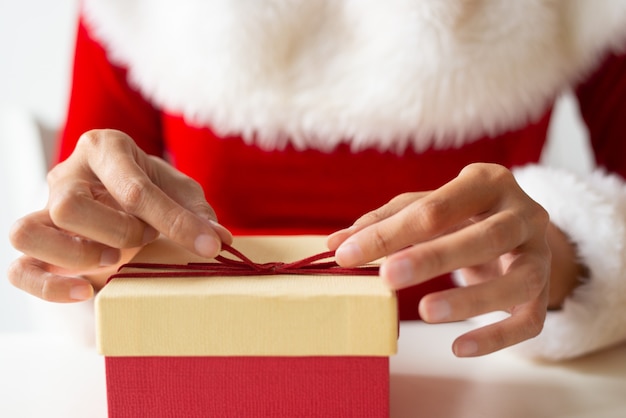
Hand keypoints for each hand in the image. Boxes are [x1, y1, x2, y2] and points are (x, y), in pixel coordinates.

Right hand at [8, 129, 231, 301]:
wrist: (128, 200)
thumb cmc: (155, 191)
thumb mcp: (182, 192)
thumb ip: (197, 212)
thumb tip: (219, 239)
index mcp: (105, 149)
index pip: (132, 187)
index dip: (175, 221)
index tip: (210, 245)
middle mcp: (67, 175)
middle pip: (68, 205)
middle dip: (117, 232)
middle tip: (145, 238)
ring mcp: (44, 210)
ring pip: (27, 233)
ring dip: (76, 254)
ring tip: (113, 260)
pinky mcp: (38, 247)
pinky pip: (19, 269)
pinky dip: (49, 287)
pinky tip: (86, 293)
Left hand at [328, 163, 551, 356]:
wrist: (519, 230)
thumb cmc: (462, 215)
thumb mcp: (427, 208)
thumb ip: (384, 222)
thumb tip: (335, 245)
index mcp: (487, 182)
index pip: (436, 207)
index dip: (390, 232)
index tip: (347, 255)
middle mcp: (522, 213)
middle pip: (483, 237)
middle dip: (433, 258)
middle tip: (388, 277)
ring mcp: (539, 254)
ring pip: (516, 280)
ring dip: (471, 299)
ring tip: (425, 313)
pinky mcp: (545, 291)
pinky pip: (530, 319)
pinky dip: (496, 336)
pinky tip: (458, 348)